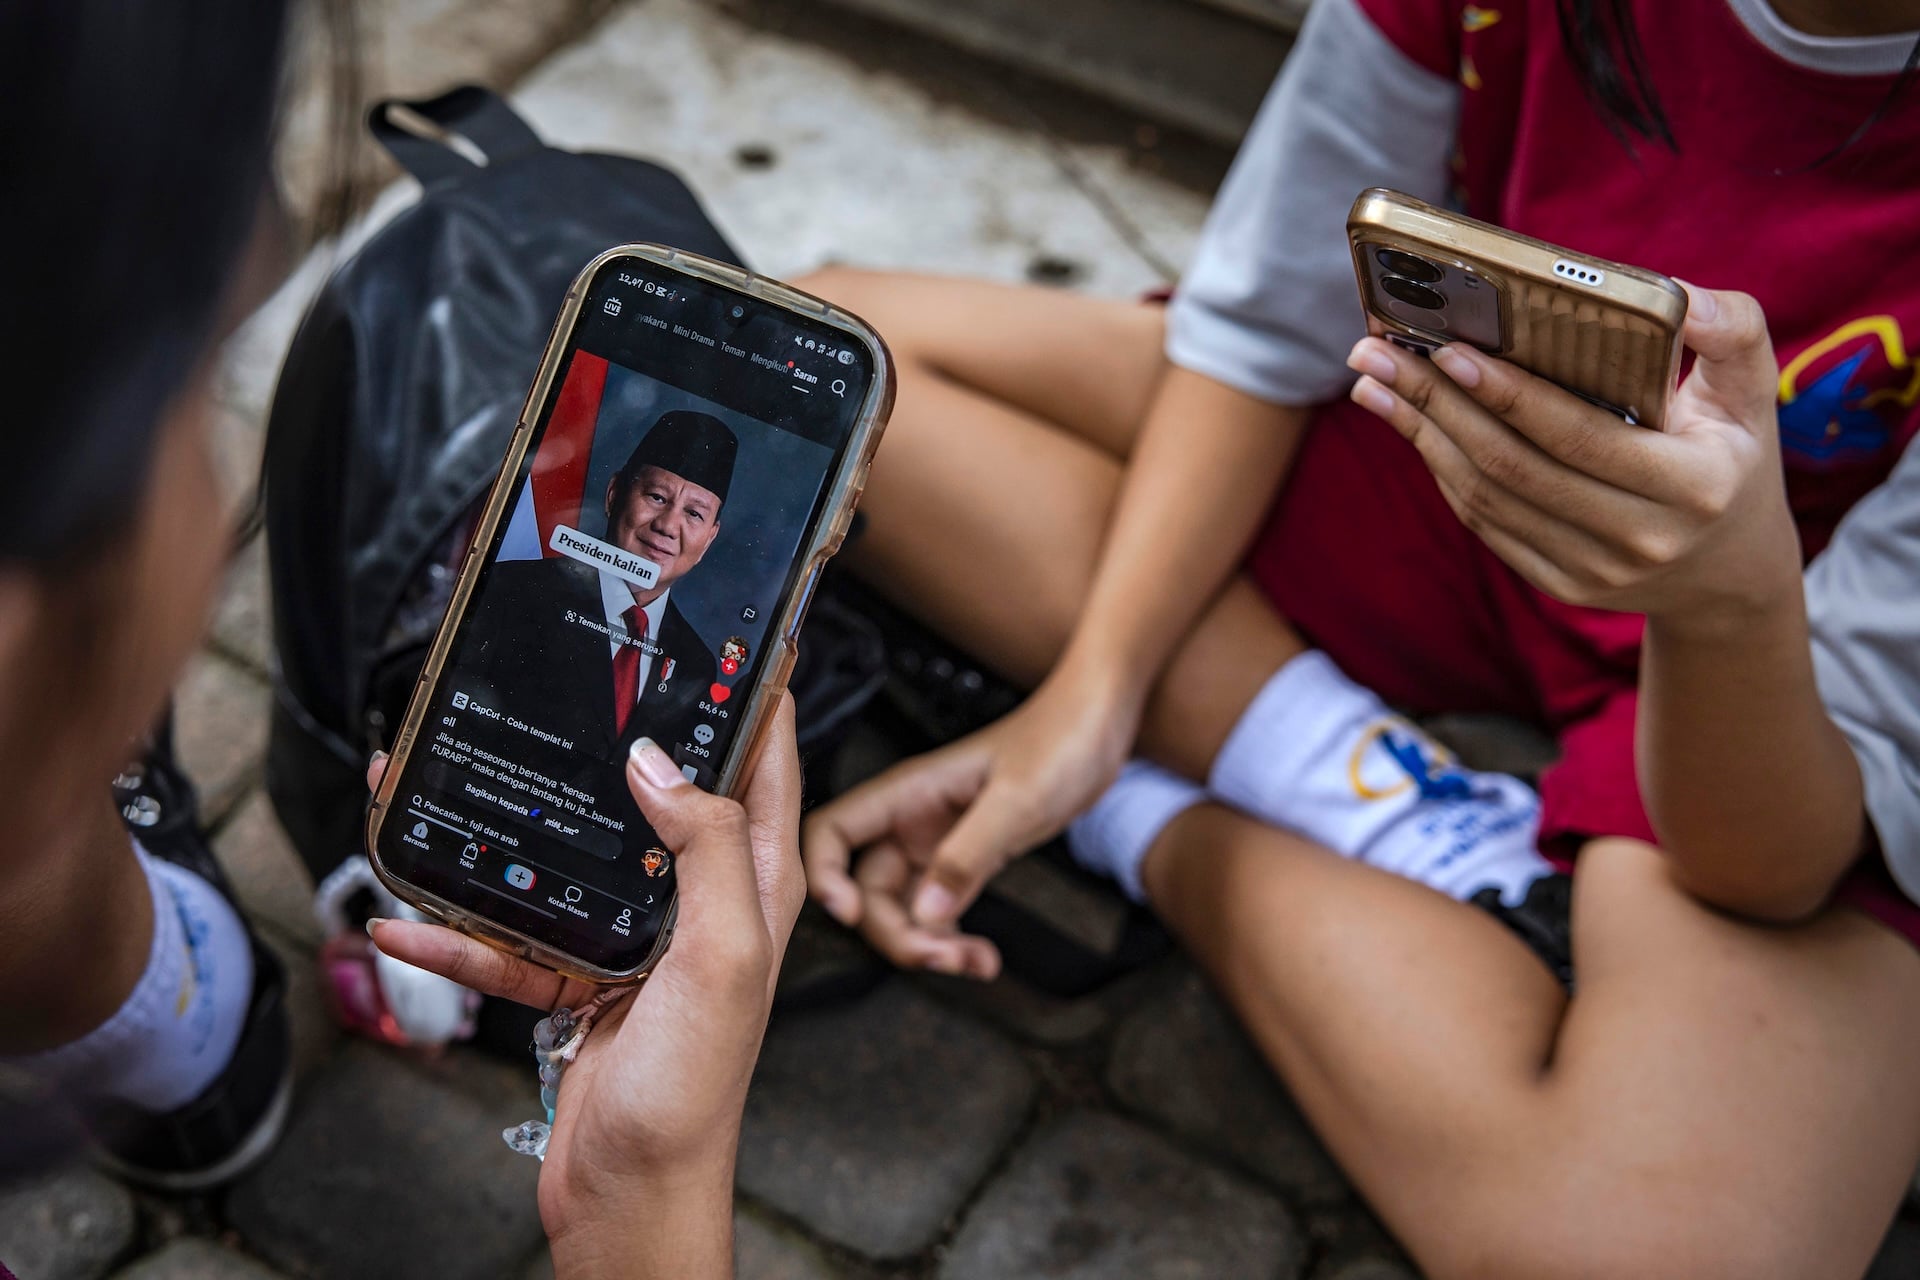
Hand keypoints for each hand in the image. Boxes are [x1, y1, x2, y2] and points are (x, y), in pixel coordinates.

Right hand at [366, 696, 804, 1276]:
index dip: (751, 700)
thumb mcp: (722, 956)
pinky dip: (460, 935)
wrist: (632, 1196)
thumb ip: (707, 851)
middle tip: (568, 687)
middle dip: (614, 745)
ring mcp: (637, 945)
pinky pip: (512, 943)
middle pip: (658, 800)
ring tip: (443, 792)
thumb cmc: (693, 1091)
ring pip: (567, 864)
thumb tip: (661, 761)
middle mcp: (701, 907)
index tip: (724, 638)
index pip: (764, 768)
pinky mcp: (580, 986)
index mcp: (754, 888)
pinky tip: (405, 920)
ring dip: (507, 836)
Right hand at [801, 662, 1139, 978]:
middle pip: (866, 888)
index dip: (825, 877)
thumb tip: (925, 914)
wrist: (1100, 721)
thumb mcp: (1017, 801)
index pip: (833, 833)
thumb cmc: (1060, 738)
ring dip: (927, 943)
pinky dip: (953, 935)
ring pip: (903, 906)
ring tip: (972, 963)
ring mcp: (937, 840)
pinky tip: (982, 956)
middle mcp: (912, 819)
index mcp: (908, 792)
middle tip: (942, 959)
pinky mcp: (967, 857)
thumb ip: (969, 855)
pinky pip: (940, 907)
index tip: (849, 915)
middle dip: (896, 932)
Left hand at [1345, 284, 1802, 630]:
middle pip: (1513, 466)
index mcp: (1691, 485)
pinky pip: (1484, 522)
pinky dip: (1440, 469)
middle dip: (1435, 404)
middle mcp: (1640, 537)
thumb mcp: (1753, 394)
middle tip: (1375, 352)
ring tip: (1373, 381)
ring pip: (1485, 497)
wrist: (1728, 574)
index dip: (1508, 394)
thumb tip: (1679, 294)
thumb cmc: (1733, 457)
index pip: (1578, 436)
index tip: (1448, 348)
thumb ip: (1732, 332)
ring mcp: (1593, 571)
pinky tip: (1408, 423)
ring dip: (1420, 434)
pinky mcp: (1557, 585)